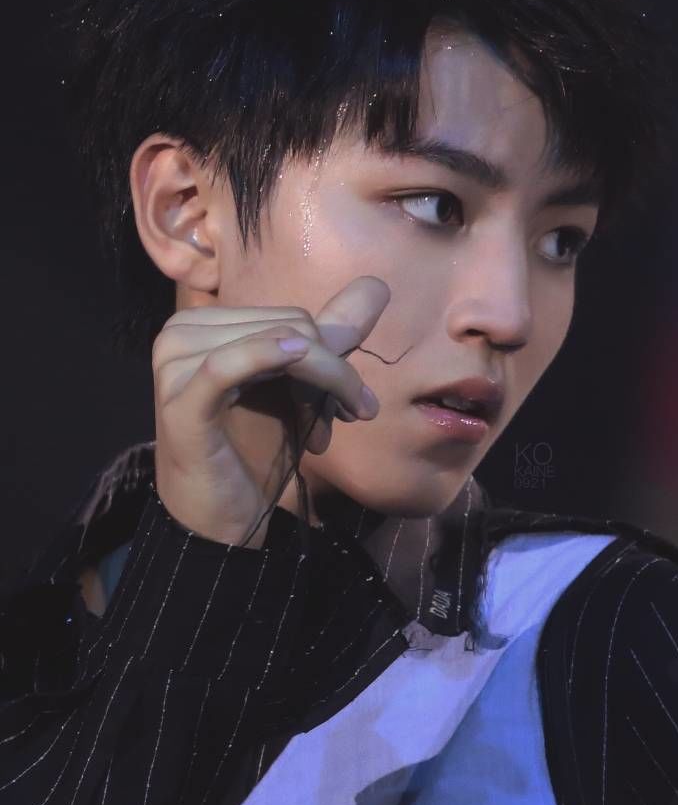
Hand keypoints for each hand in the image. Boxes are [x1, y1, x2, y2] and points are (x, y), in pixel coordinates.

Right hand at [152, 276, 390, 547]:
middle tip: (342, 420)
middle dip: (330, 372)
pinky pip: (228, 364)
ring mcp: (174, 366)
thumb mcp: (297, 390)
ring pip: (275, 342)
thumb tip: (376, 285)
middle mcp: (180, 334)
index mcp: (204, 325)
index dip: (332, 355)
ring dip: (321, 385)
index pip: (290, 316)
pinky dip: (268, 354)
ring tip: (328, 430)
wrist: (220, 518)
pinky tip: (299, 356)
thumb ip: (329, 337)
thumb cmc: (251, 450)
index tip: (352, 403)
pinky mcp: (178, 402)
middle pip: (288, 326)